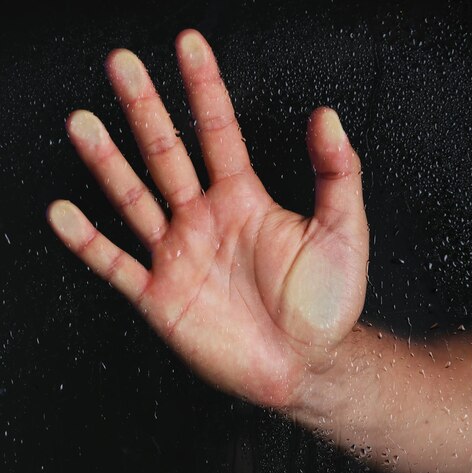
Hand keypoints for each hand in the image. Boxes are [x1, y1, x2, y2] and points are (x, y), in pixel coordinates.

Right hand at [47, 30, 367, 407]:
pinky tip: (64, 215)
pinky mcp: (161, 296)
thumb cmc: (325, 305)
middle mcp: (204, 221)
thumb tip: (327, 116)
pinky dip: (88, 242)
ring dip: (107, 163)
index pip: (219, 132)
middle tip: (121, 63)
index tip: (188, 44)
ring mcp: (178, 256)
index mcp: (244, 200)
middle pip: (167, 154)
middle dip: (144, 108)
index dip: (204, 88)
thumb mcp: (342, 232)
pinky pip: (116, 265)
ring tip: (82, 124)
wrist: (303, 364)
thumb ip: (337, 174)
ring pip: (134, 200)